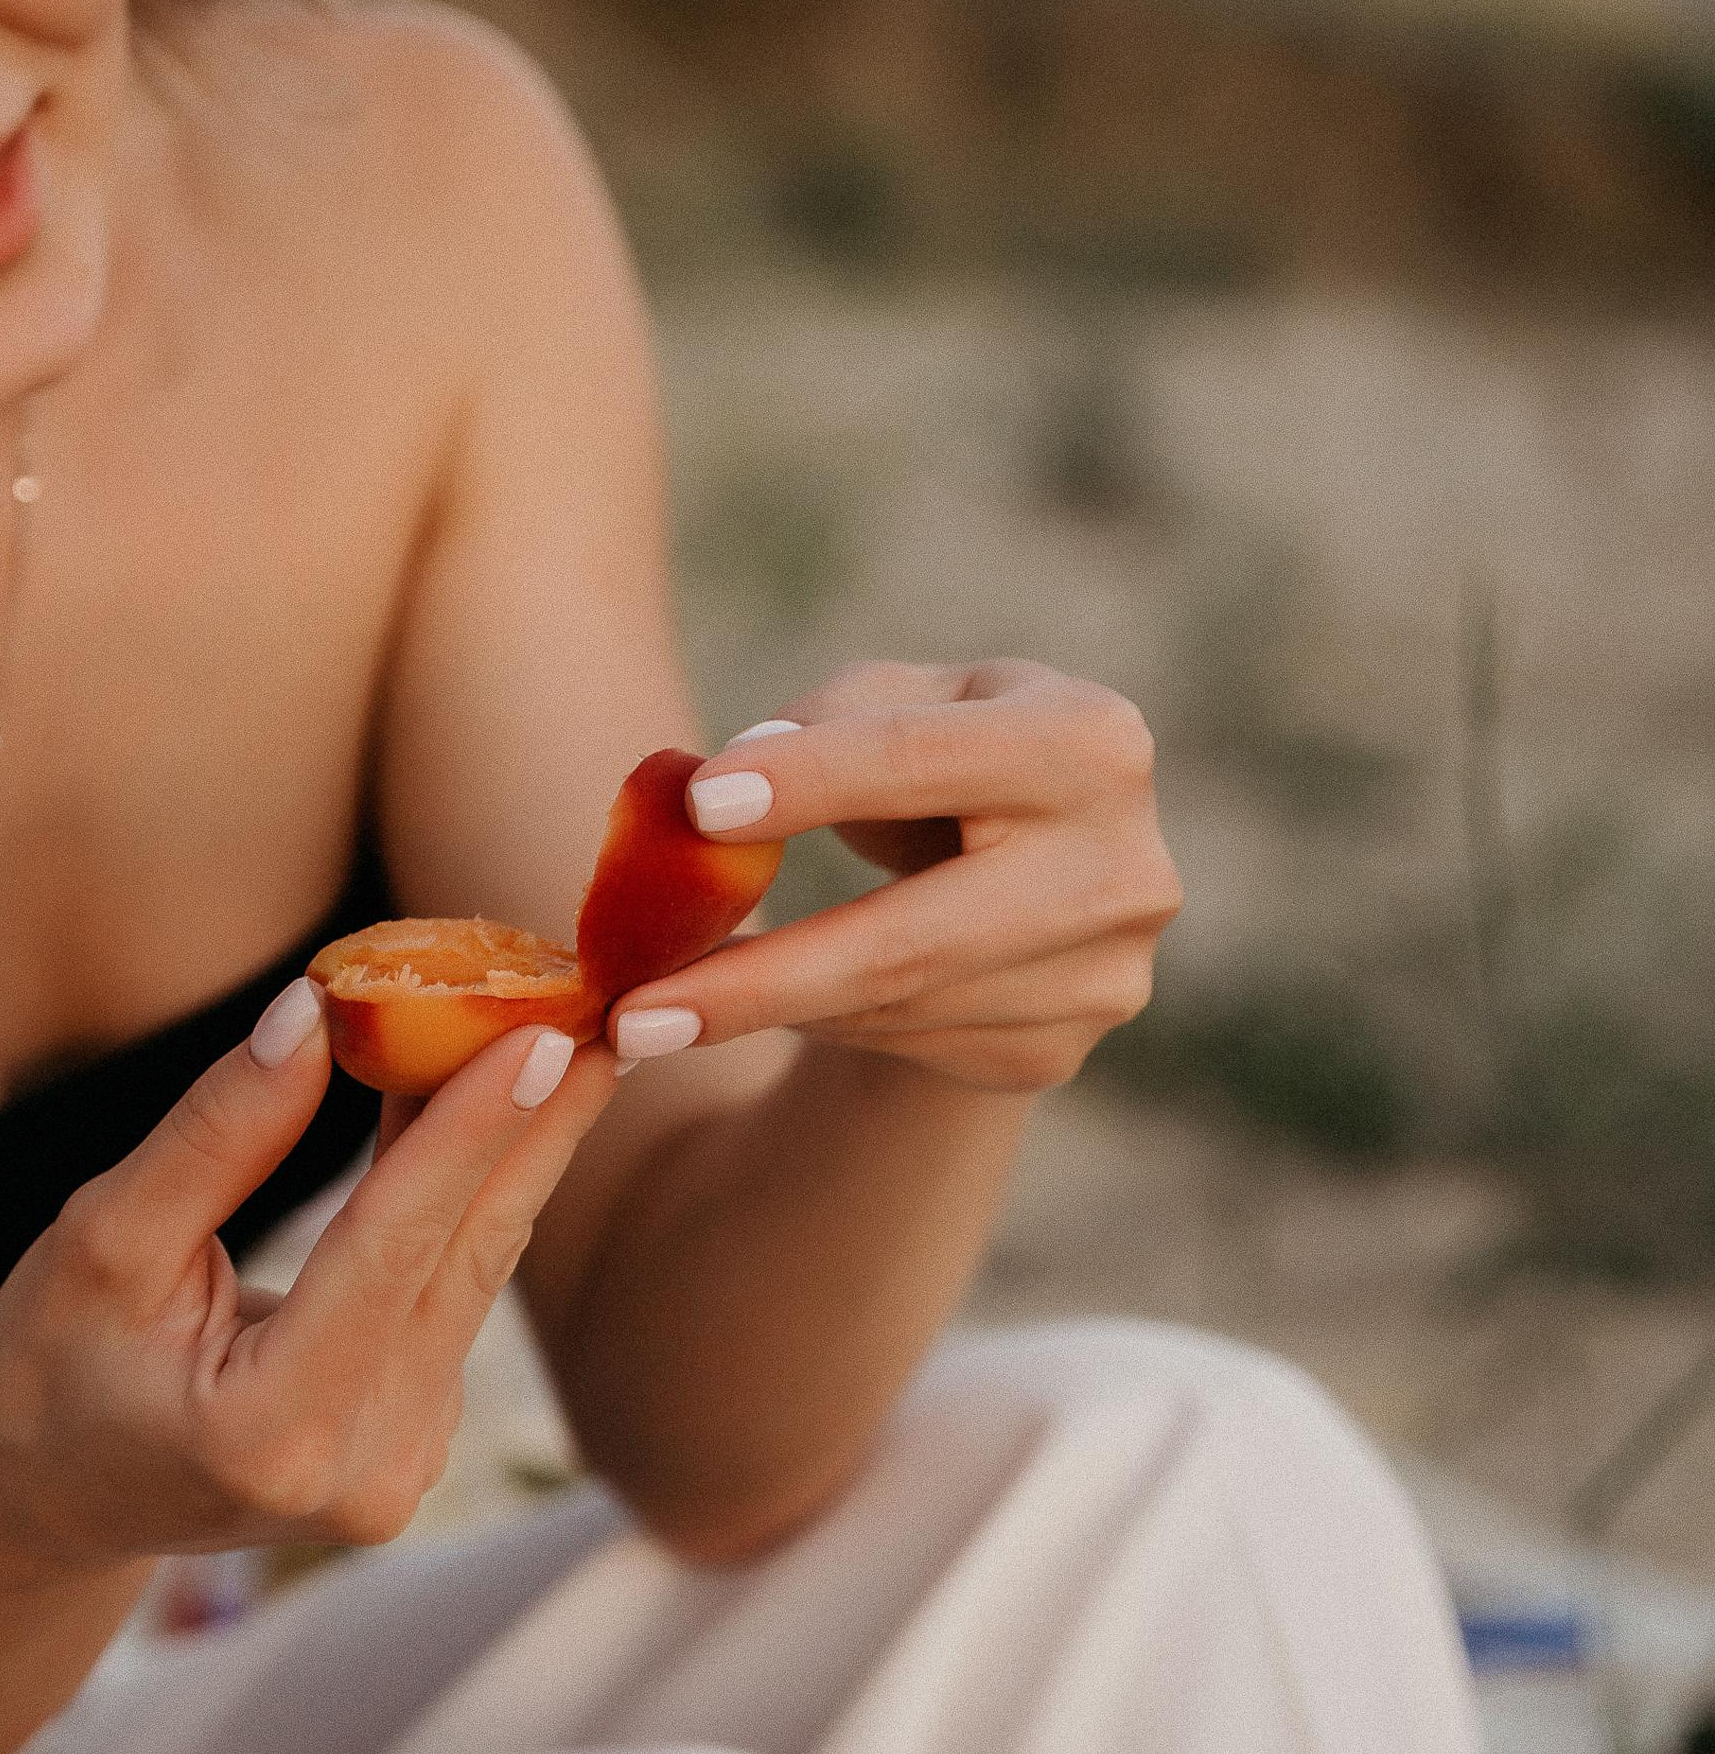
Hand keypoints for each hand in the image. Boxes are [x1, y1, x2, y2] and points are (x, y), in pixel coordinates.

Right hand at [0, 989, 617, 1571]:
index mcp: (268, 1431)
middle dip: (535, 1122)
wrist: (43, 1507)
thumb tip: (311, 1011)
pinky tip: (487, 1110)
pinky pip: (453, 1298)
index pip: (392, 1249)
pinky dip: (465, 1200)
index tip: (545, 1032)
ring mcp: (399, 1471)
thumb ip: (216, 1136)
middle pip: (465, 1258)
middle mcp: (362, 1469)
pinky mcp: (414, 1450)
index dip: (470, 1132)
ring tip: (560, 1025)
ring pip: (472, 1273)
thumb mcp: (100, 1242)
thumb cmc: (44, 1368)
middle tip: (603, 1005)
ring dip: (511, 1147)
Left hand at [610, 659, 1180, 1095]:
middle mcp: (1125, 867)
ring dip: (768, 1008)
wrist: (1022, 863)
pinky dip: (822, 1024)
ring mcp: (1105, 975)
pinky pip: (903, 1048)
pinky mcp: (1060, 1050)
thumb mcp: (888, 703)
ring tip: (659, 1009)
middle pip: (913, 939)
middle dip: (759, 980)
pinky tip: (778, 1000)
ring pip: (895, 1008)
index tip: (696, 805)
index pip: (922, 759)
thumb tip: (713, 809)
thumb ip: (816, 725)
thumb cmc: (931, 753)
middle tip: (628, 1016)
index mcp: (1090, 740)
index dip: (808, 781)